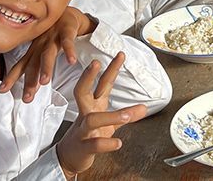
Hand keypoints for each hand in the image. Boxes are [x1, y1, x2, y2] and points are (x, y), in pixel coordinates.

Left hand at [0, 7, 90, 100]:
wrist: (66, 12)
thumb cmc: (52, 34)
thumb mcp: (41, 49)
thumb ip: (35, 66)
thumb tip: (31, 87)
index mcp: (34, 52)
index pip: (21, 67)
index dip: (11, 78)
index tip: (1, 90)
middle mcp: (40, 46)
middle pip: (34, 65)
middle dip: (30, 82)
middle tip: (27, 98)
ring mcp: (52, 39)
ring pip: (48, 55)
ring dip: (46, 68)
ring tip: (44, 82)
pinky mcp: (66, 32)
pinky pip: (67, 42)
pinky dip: (69, 51)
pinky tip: (71, 60)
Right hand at [56, 53, 146, 178]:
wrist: (68, 157)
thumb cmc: (87, 136)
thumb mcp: (109, 124)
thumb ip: (126, 115)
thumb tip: (144, 107)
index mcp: (93, 105)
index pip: (102, 83)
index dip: (111, 69)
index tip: (120, 55)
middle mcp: (86, 114)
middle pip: (82, 92)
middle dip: (87, 77)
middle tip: (95, 63)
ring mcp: (83, 130)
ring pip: (93, 119)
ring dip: (111, 116)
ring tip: (127, 115)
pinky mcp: (83, 147)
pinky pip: (94, 144)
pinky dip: (107, 143)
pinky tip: (118, 143)